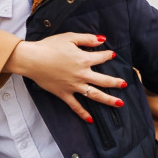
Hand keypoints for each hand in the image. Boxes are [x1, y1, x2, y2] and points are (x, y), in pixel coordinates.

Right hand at [4, 32, 126, 122]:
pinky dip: (83, 113)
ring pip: (95, 95)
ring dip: (108, 100)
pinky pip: (76, 106)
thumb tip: (102, 39)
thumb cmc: (49, 46)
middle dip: (116, 82)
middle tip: (124, 84)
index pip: (101, 58)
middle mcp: (82, 74)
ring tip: (119, 103)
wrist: (32, 59)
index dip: (108, 55)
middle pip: (104, 80)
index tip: (112, 55)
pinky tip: (91, 120)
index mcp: (83, 59)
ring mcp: (74, 86)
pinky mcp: (64, 94)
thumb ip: (87, 39)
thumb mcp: (69, 37)